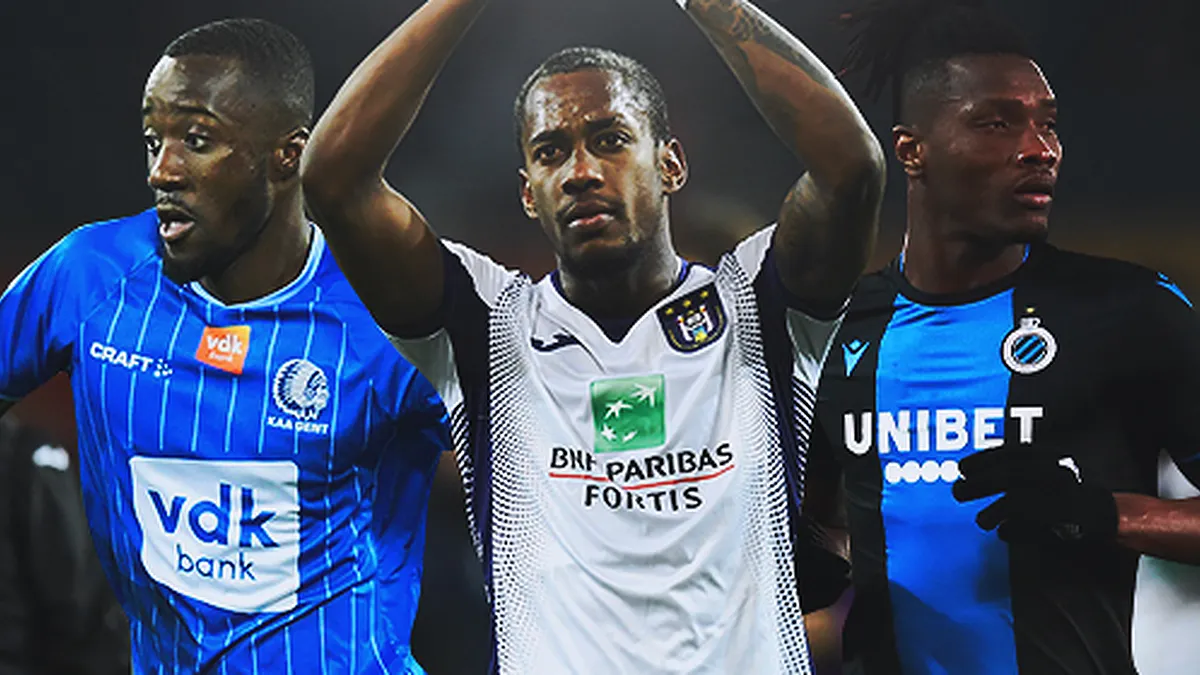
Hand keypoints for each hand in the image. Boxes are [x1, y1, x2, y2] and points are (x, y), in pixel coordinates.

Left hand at [951, 444, 1117, 541]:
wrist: (1109, 513)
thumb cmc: (1066, 491)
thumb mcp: (1043, 468)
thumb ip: (1014, 468)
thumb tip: (969, 473)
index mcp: (1052, 455)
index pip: (1013, 453)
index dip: (984, 460)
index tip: (962, 468)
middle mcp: (1058, 472)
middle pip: (1010, 475)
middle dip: (980, 483)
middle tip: (958, 491)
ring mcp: (1065, 496)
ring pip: (1018, 500)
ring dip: (993, 511)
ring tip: (981, 521)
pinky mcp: (1069, 521)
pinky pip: (1031, 526)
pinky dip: (1013, 530)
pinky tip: (1002, 532)